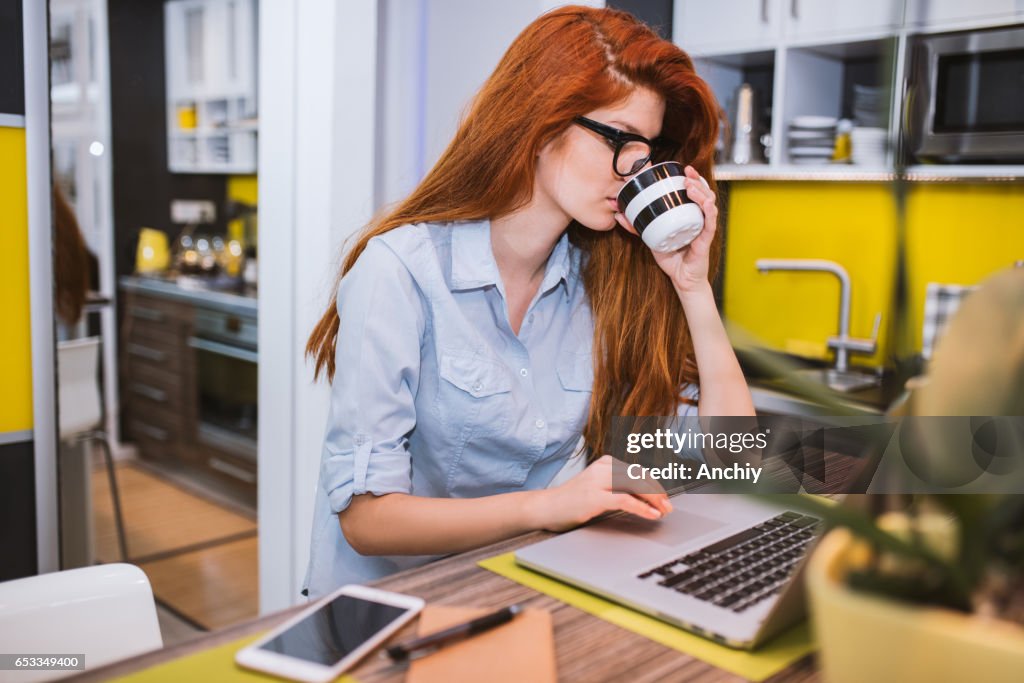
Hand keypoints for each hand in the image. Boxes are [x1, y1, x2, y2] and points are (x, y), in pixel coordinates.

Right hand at [533, 455, 672, 532]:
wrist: (548, 508)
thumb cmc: (574, 500)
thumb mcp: (599, 487)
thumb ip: (619, 487)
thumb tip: (648, 497)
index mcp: (607, 462)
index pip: (639, 471)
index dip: (656, 485)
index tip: (666, 498)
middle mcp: (604, 467)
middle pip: (640, 477)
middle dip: (658, 493)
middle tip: (669, 507)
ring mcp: (598, 480)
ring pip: (636, 486)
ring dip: (654, 500)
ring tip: (663, 511)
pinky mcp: (595, 496)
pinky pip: (625, 500)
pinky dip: (642, 508)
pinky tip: (651, 515)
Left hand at [614, 165, 717, 294]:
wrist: (681, 280)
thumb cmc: (671, 258)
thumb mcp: (651, 238)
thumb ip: (637, 226)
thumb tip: (619, 214)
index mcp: (689, 215)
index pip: (694, 192)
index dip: (691, 178)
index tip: (682, 168)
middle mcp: (699, 219)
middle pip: (704, 194)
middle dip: (697, 180)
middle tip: (686, 173)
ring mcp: (704, 228)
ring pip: (709, 205)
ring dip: (701, 192)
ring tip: (690, 185)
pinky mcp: (706, 240)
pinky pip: (710, 224)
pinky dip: (709, 213)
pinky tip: (707, 205)